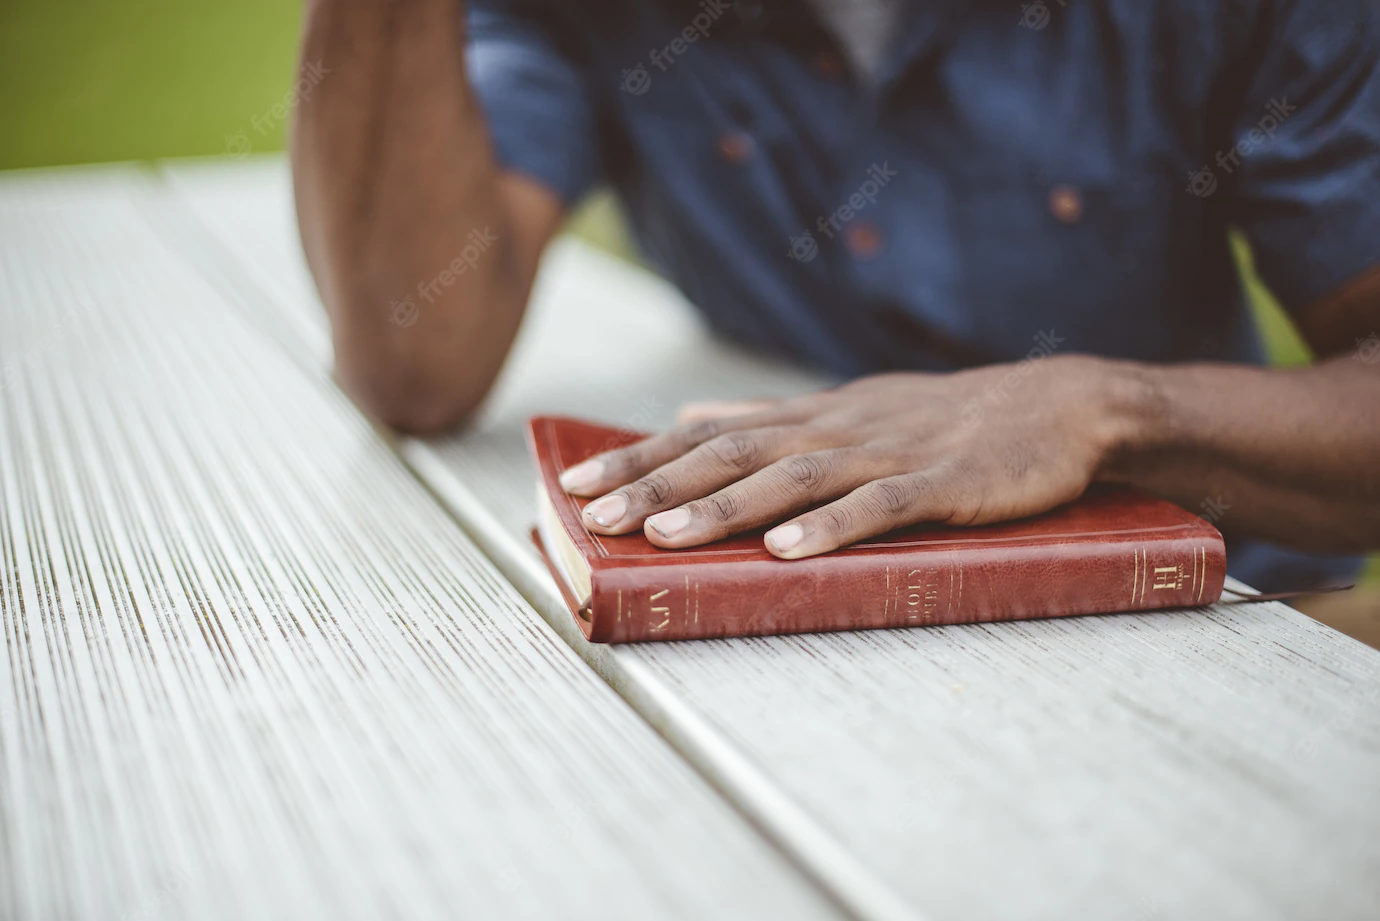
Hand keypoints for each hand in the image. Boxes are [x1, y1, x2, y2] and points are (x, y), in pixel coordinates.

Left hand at [559, 356, 1139, 557]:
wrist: (1059, 405)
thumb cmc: (946, 419)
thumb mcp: (848, 411)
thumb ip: (768, 420)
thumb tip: (689, 415)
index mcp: (814, 417)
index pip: (710, 435)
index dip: (644, 458)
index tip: (581, 481)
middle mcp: (838, 428)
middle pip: (735, 454)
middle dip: (659, 484)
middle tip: (594, 512)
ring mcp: (890, 453)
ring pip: (794, 478)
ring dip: (725, 507)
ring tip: (663, 535)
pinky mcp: (943, 482)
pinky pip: (880, 507)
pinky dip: (832, 528)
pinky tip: (786, 551)